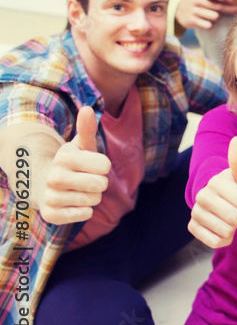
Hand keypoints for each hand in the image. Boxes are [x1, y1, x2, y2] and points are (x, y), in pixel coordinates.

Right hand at [39, 107, 110, 224]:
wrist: (42, 183)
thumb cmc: (71, 163)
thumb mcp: (79, 145)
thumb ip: (86, 128)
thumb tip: (88, 109)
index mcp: (64, 157)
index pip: (105, 166)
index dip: (103, 166)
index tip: (91, 165)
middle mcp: (54, 177)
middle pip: (101, 185)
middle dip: (100, 183)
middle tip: (86, 179)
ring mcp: (51, 197)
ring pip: (93, 200)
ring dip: (92, 197)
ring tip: (78, 190)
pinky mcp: (51, 214)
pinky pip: (85, 214)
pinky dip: (85, 210)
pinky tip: (73, 203)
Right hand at [176, 0, 236, 30]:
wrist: (179, 9)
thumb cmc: (198, 1)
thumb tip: (232, 1)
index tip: (231, 0)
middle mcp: (196, 0)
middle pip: (217, 7)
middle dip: (230, 9)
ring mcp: (193, 11)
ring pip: (214, 17)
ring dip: (217, 18)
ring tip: (213, 16)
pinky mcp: (191, 20)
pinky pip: (208, 25)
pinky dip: (211, 24)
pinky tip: (208, 22)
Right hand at [188, 136, 236, 248]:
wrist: (220, 200)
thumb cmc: (234, 188)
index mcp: (216, 182)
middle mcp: (202, 196)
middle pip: (235, 217)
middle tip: (235, 208)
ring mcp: (196, 212)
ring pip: (226, 231)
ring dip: (233, 227)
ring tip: (228, 217)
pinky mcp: (192, 227)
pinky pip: (216, 242)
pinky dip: (224, 239)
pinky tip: (222, 228)